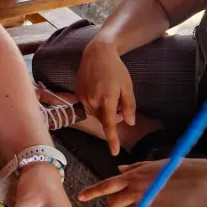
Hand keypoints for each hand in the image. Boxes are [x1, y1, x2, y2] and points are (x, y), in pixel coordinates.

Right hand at [77, 37, 135, 155]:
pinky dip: (96, 103)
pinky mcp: (78, 94)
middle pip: (104, 119)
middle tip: (119, 100)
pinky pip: (89, 106)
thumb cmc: (115, 69)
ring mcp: (83, 98)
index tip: (114, 152)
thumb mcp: (127, 86)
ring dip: (104, 109)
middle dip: (113, 115)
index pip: (109, 124)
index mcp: (107, 98)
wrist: (97, 54)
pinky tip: (100, 89)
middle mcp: (93, 100)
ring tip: (109, 92)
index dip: (112, 139)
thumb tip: (128, 122)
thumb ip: (129, 106)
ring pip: (96, 113)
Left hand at [78, 158, 206, 206]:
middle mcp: (136, 191)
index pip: (105, 185)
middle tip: (123, 205)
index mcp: (133, 177)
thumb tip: (120, 170)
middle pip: (112, 205)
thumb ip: (135, 168)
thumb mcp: (154, 164)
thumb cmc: (181, 170)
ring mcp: (146, 206)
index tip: (81, 197)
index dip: (91, 192)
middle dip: (114, 206)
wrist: (203, 181)